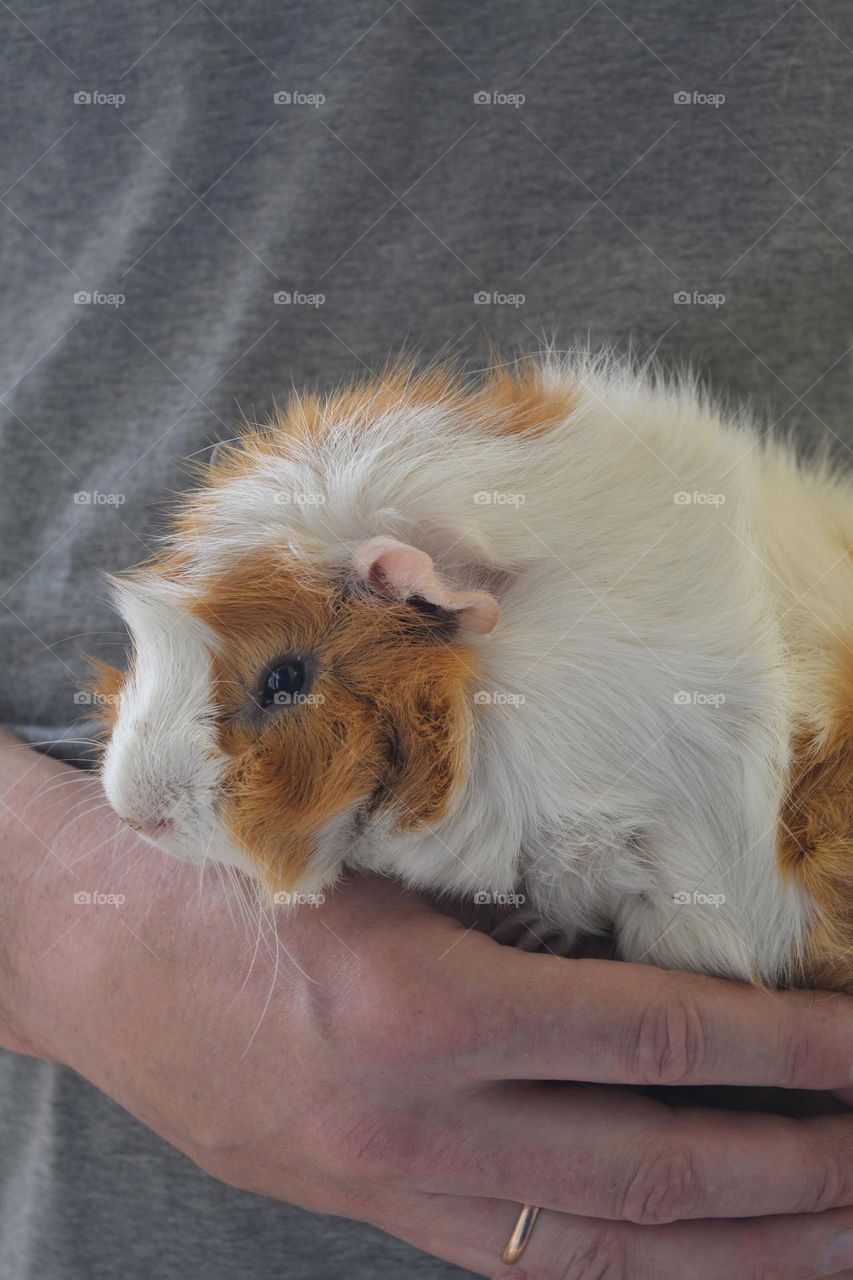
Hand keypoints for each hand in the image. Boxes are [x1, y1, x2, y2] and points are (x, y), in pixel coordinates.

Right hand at [3, 735, 852, 1279]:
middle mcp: (417, 1119)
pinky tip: (694, 1262)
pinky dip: (627, 1270)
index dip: (784, 1052)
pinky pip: (525, 1264)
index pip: (652, 1038)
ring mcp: (392, 1187)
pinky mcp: (368, 1209)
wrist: (84, 947)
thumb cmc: (217, 869)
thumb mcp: (364, 853)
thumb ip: (497, 897)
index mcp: (421, 1006)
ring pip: (601, 1254)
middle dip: (795, 1176)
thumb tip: (648, 918)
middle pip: (650, 1172)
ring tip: (838, 1241)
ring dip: (737, 1255)